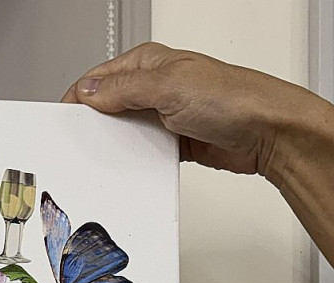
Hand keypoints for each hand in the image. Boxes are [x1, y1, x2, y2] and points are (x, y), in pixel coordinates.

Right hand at [61, 42, 333, 181]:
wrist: (270, 133)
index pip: (96, 80)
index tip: (63, 124)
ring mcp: (164, 114)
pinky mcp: (174, 140)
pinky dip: (136, 162)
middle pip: (107, 109)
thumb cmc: (234, 99)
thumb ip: (123, 90)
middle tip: (82, 146)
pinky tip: (134, 167)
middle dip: (94, 127)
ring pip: (124, 133)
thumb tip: (88, 91)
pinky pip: (143, 153)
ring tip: (109, 158)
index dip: (77, 101)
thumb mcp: (168, 87)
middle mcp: (154, 86)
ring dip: (117, 147)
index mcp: (148, 63)